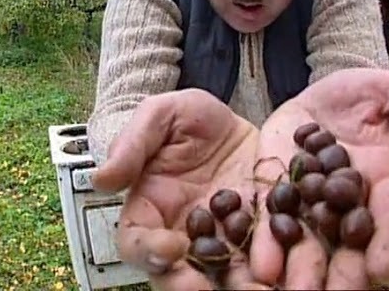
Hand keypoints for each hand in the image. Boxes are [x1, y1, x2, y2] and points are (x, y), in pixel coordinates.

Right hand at [90, 89, 271, 290]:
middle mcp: (183, 233)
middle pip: (179, 274)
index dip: (149, 251)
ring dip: (239, 286)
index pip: (136, 243)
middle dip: (195, 287)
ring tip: (260, 290)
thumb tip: (102, 179)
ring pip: (224, 275)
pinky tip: (286, 274)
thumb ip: (132, 143)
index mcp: (150, 209)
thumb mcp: (161, 115)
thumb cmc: (187, 119)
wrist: (231, 121)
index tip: (172, 248)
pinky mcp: (257, 234)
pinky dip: (274, 268)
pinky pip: (264, 258)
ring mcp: (221, 238)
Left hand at [249, 68, 388, 289]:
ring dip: (303, 272)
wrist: (321, 99)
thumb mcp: (387, 89)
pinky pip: (272, 223)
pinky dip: (268, 246)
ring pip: (311, 244)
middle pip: (351, 245)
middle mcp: (350, 202)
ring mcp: (312, 203)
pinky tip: (262, 267)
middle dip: (345, 274)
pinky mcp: (278, 194)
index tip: (388, 268)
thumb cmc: (362, 94)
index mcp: (384, 179)